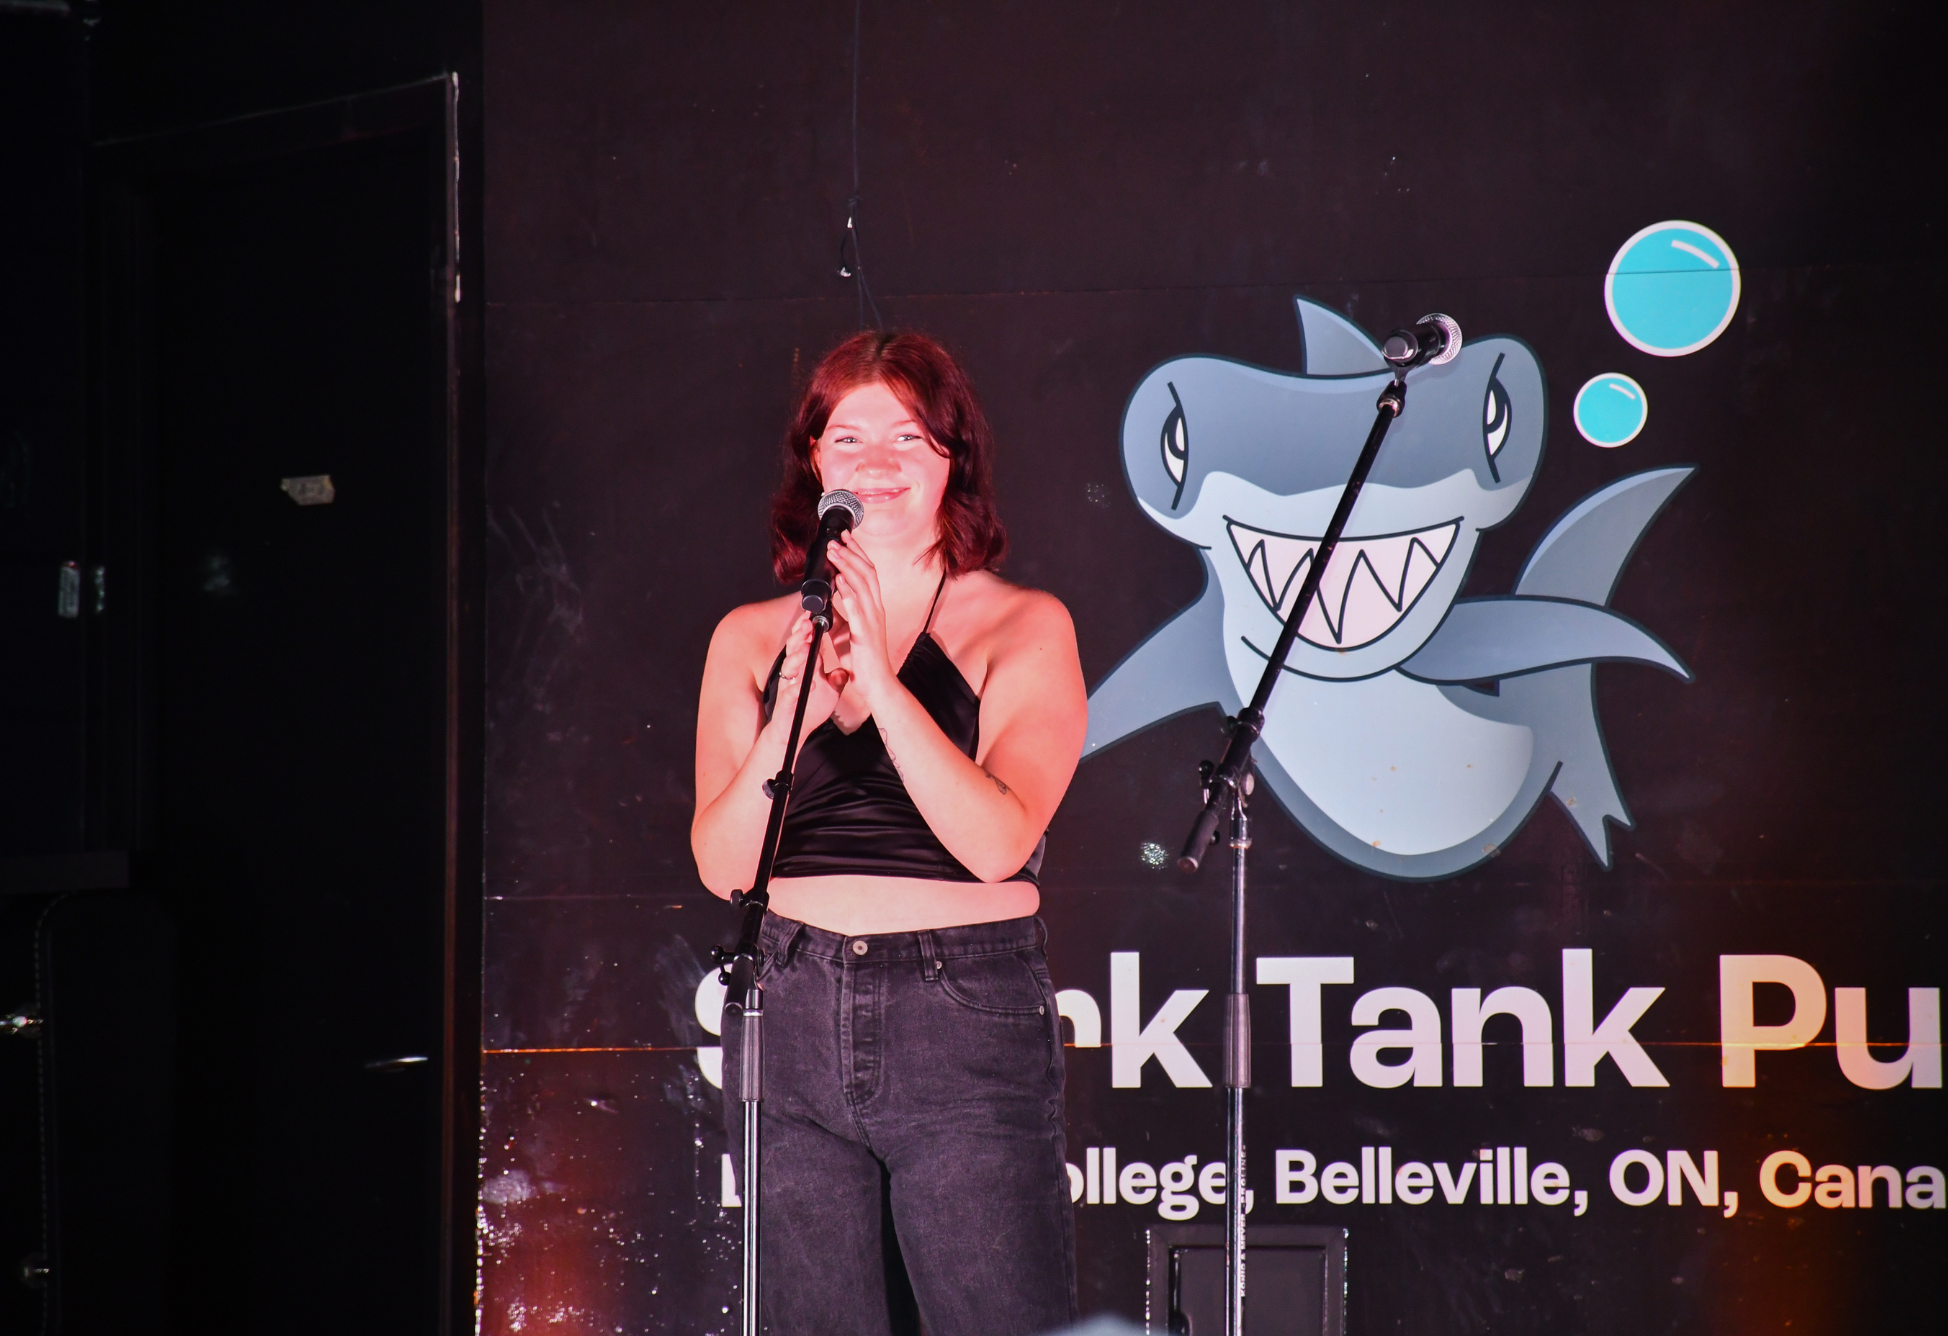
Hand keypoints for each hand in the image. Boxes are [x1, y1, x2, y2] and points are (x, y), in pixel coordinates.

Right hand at [771, 609, 848, 734]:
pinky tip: (804, 685)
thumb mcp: (830, 690)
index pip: (807, 643)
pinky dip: (795, 689)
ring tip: (805, 648)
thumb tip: (845, 668)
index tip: (817, 615)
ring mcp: (789, 686)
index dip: (810, 630)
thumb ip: (837, 678)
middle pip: (795, 649)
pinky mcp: (786, 702)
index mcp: (805, 666)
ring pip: (789, 667)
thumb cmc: (811, 707)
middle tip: (807, 623)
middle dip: (800, 636)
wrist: (796, 729)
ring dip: (796, 657)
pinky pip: (789, 694)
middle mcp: (795, 672)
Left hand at [825, 533, 897, 705]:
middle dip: (851, 553)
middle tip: (837, 538)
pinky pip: (857, 609)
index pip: (868, 573)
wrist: (877, 683)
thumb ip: (840, 613)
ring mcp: (872, 620)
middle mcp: (876, 610)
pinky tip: (839, 581)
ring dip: (846, 566)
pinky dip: (848, 592)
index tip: (846, 539)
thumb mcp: (847, 632)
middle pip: (867, 573)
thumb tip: (829, 597)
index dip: (857, 554)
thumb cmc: (864, 659)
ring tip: (834, 552)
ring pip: (862, 585)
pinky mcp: (865, 633)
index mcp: (874, 608)